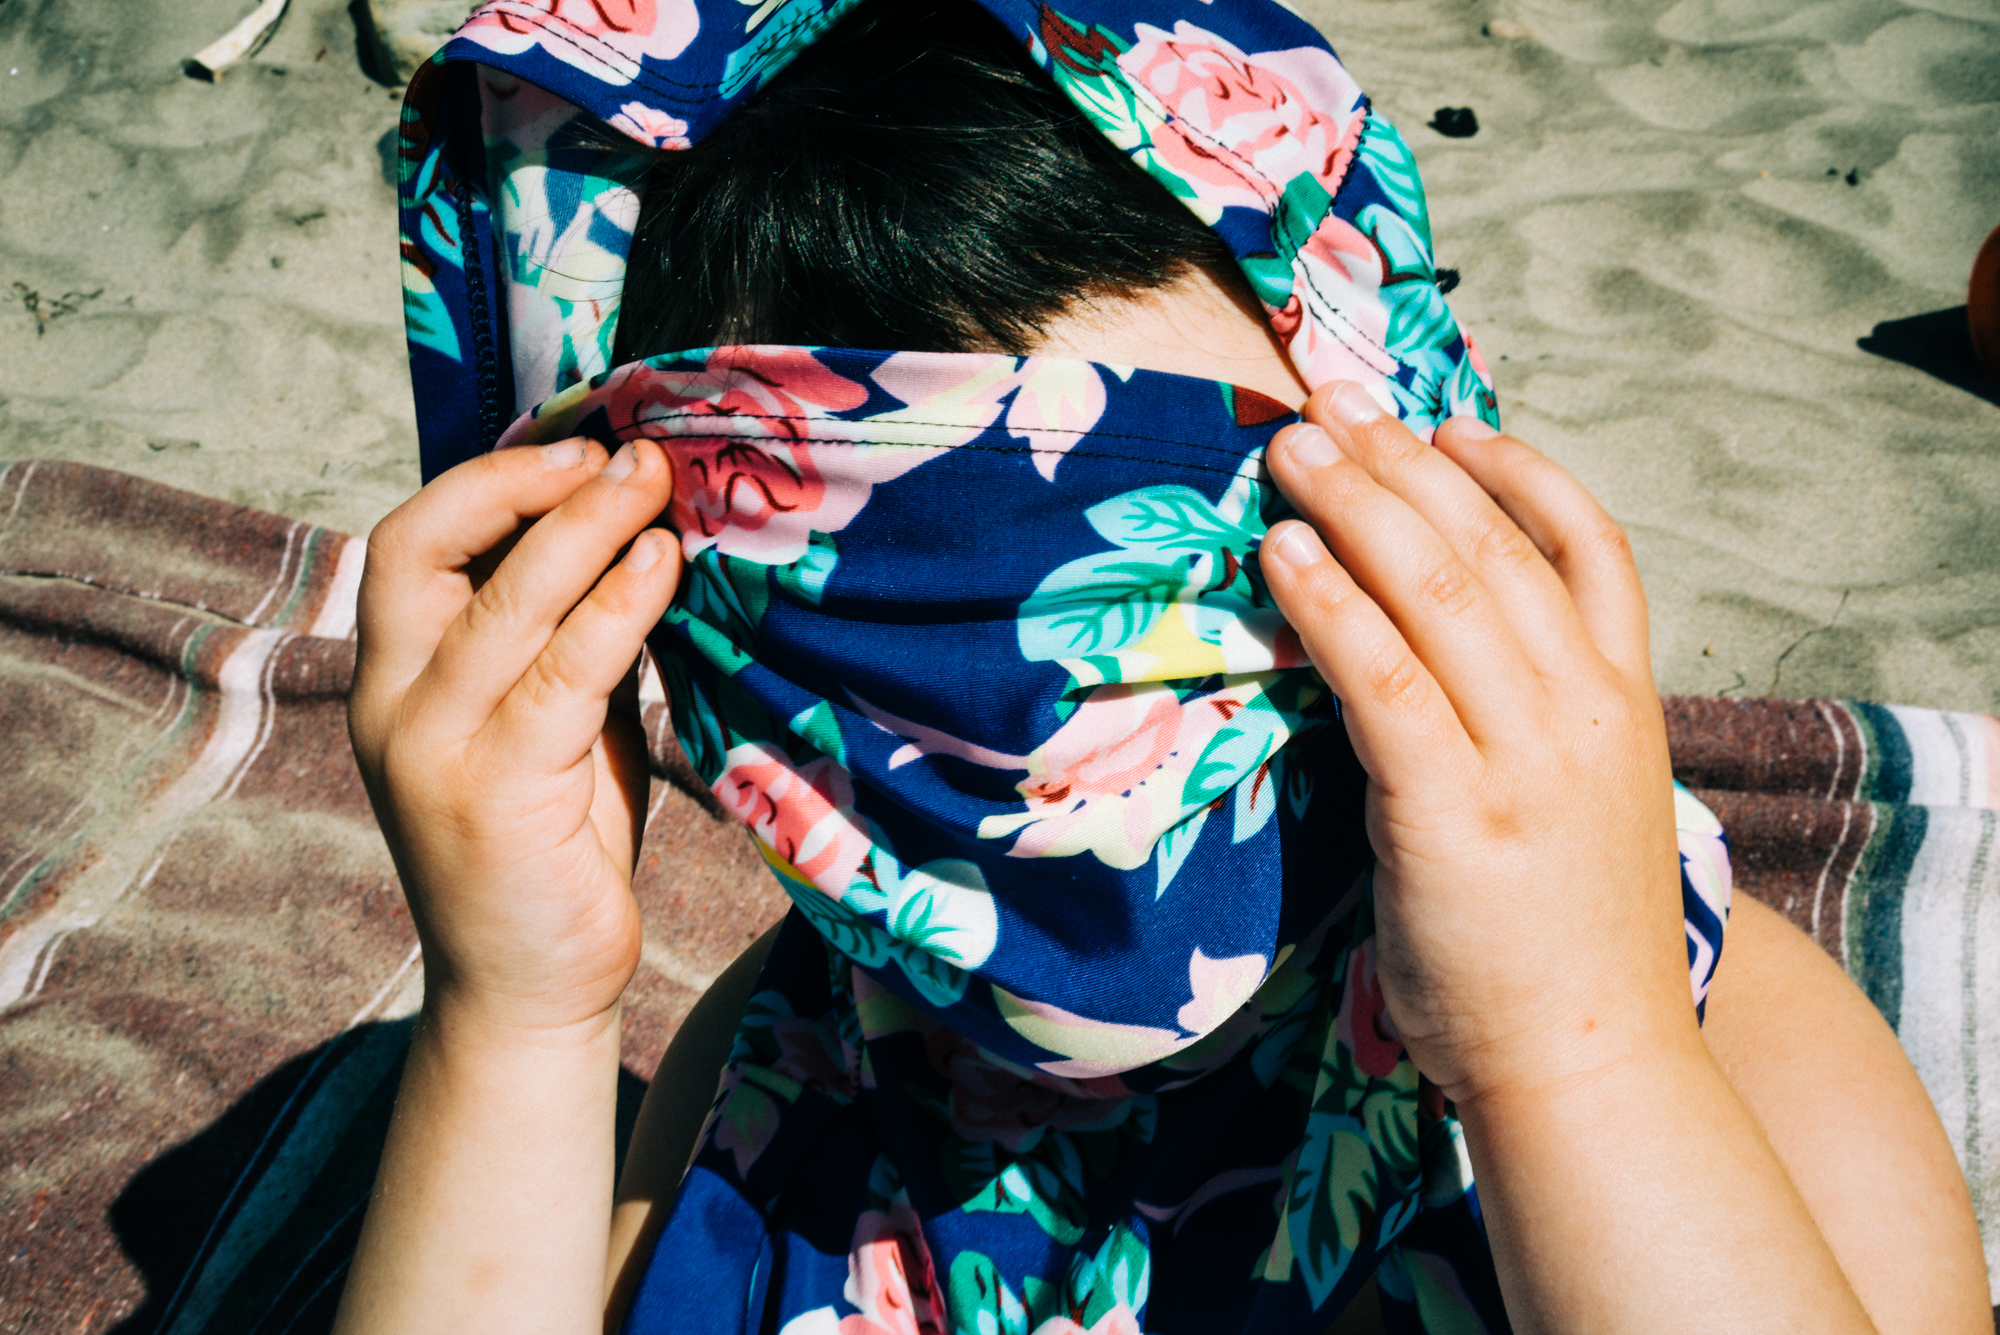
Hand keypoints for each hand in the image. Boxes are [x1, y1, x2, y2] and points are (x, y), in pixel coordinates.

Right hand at [347, 437, 679, 1038]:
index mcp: (393, 679)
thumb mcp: (548, 722)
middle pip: (433, 551)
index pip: (406, 543)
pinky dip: (617, 608)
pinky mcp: (494, 795)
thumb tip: (632, 531)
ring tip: (657, 486)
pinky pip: (563, 674)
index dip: (488, 482)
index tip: (578, 450)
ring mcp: (434, 751)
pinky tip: (662, 566)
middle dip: (535, 486)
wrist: (529, 989)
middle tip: (631, 455)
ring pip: (504, 604)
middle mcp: (393, 707)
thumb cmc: (552, 845)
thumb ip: (562, 638)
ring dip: (586, 531)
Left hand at [1260, 385, 1690, 1108]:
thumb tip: (1421, 647)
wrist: (1589, 1063)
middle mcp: (1583, 712)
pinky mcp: (1450, 810)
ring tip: (1290, 451)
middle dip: (1403, 466)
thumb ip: (1524, 718)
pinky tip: (1280, 555)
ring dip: (1353, 507)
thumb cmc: (1565, 942)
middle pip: (1493, 548)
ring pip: (1437, 591)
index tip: (1447, 426)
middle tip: (1331, 409)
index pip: (1590, 548)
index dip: (1516, 472)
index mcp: (1626, 704)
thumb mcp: (1575, 803)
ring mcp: (1523, 759)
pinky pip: (1379, 677)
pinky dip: (1326, 603)